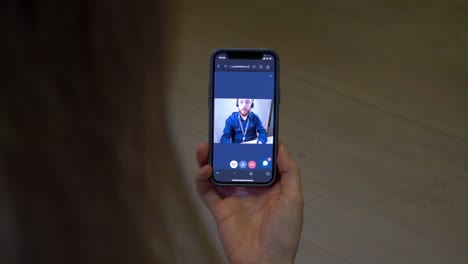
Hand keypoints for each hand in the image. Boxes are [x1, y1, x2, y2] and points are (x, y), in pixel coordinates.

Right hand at [196, 144, 302, 263]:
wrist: (265, 262)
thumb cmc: (284, 232)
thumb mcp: (293, 198)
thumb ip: (289, 171)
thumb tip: (280, 146)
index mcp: (268, 185)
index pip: (257, 159)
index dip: (251, 145)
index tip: (245, 131)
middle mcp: (250, 189)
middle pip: (234, 163)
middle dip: (226, 149)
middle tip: (219, 136)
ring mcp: (233, 199)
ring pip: (217, 173)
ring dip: (209, 159)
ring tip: (205, 148)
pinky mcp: (219, 210)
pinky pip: (206, 191)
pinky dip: (202, 179)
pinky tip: (205, 169)